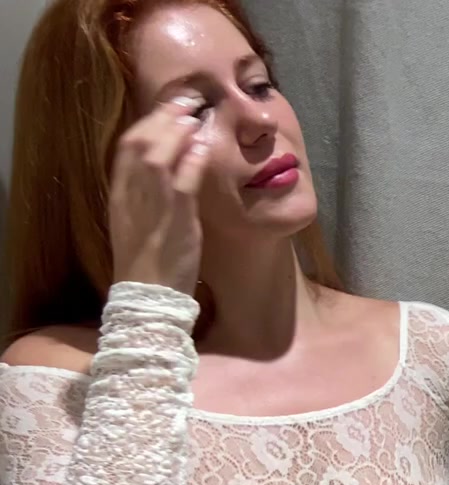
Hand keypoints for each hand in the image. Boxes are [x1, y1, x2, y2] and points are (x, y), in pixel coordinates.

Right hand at [110, 95, 212, 294]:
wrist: (147, 295)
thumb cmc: (148, 262)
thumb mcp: (139, 223)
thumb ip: (149, 196)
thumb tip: (169, 169)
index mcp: (119, 195)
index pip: (126, 147)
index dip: (147, 123)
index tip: (166, 108)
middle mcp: (130, 195)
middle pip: (139, 143)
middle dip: (162, 117)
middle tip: (185, 99)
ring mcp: (151, 206)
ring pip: (157, 155)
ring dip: (177, 130)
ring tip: (195, 113)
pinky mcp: (175, 219)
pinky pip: (183, 181)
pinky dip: (192, 159)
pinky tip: (204, 144)